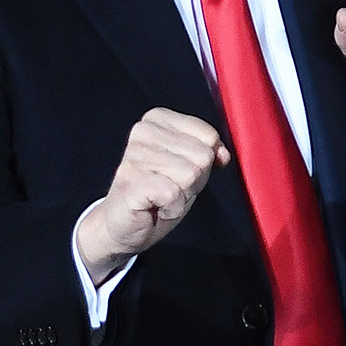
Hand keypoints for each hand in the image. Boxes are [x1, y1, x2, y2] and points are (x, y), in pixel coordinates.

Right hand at [77, 108, 229, 284]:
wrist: (123, 226)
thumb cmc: (157, 194)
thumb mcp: (191, 167)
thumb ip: (209, 153)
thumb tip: (222, 154)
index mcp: (158, 119)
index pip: (208, 135)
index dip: (204, 162)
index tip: (181, 172)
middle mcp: (144, 130)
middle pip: (202, 155)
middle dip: (194, 180)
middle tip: (171, 188)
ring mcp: (135, 154)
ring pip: (191, 174)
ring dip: (183, 195)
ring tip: (162, 197)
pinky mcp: (132, 179)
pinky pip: (175, 194)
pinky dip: (172, 208)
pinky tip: (155, 206)